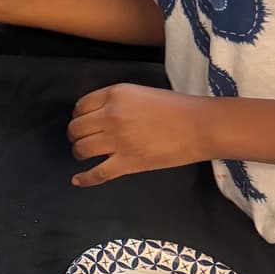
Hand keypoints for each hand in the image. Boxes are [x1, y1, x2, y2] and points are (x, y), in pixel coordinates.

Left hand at [67, 84, 211, 186]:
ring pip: (82, 150)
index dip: (78, 115)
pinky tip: (76, 180)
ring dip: (79, 153)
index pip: (80, 106)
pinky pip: (97, 174)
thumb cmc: (176, 107)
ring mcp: (118, 141)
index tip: (82, 121)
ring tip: (84, 154)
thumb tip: (98, 115)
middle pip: (76, 128)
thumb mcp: (140, 92)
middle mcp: (111, 116)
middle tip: (81, 139)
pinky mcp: (127, 163)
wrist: (199, 126)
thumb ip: (117, 101)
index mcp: (115, 95)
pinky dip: (84, 179)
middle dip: (75, 135)